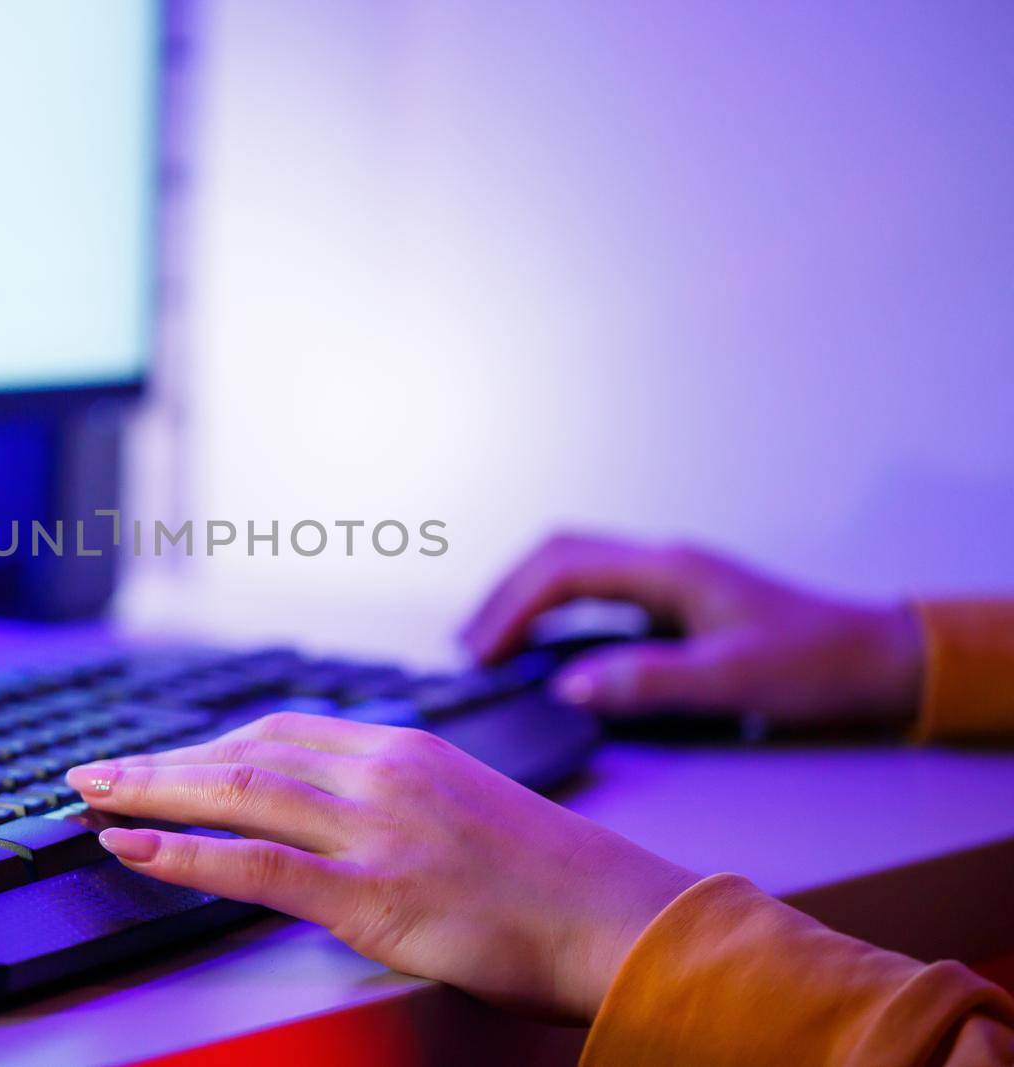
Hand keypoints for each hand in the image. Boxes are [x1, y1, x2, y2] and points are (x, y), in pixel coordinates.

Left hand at [65, 712, 698, 1019]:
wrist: (621, 916)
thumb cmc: (550, 875)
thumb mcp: (466, 806)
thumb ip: (394, 796)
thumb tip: (330, 807)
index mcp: (404, 748)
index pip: (281, 732)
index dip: (208, 744)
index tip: (163, 755)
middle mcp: (382, 775)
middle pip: (245, 751)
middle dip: (162, 759)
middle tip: (98, 769)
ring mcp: (376, 832)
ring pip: (240, 793)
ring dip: (154, 790)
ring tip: (94, 795)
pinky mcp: (375, 896)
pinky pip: (258, 867)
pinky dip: (184, 853)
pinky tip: (135, 846)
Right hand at [460, 531, 922, 726]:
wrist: (877, 659)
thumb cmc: (815, 665)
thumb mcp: (733, 681)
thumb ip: (648, 680)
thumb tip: (567, 686)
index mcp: (669, 569)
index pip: (564, 569)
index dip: (511, 607)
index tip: (480, 653)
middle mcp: (663, 562)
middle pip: (558, 555)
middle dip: (504, 595)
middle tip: (467, 646)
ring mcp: (668, 578)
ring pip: (573, 568)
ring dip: (525, 598)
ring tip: (488, 644)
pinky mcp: (674, 600)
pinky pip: (595, 591)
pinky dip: (554, 611)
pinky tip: (543, 645)